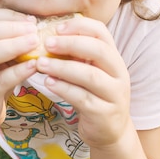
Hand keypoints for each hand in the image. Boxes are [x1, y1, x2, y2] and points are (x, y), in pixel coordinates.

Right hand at [0, 9, 39, 131]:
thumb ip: (10, 44)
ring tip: (35, 42)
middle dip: (12, 28)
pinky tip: (34, 66)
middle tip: (34, 30)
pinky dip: (18, 71)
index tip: (31, 20)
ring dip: (14, 46)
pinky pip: (0, 80)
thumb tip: (35, 25)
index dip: (9, 17)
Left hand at [34, 16, 130, 147]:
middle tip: (47, 43)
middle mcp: (119, 73)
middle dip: (71, 44)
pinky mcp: (104, 113)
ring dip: (62, 67)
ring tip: (41, 64)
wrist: (110, 131)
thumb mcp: (90, 72)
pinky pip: (82, 98)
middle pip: (98, 50)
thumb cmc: (94, 95)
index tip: (57, 27)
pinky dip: (63, 89)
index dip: (79, 26)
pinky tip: (48, 83)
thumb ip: (76, 56)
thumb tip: (48, 36)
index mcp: (114, 58)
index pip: (101, 33)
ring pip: (89, 75)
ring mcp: (114, 94)